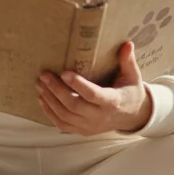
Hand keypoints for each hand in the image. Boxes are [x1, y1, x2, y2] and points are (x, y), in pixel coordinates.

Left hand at [37, 41, 153, 135]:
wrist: (132, 117)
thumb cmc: (130, 92)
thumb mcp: (133, 76)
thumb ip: (128, 61)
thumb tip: (127, 43)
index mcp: (113, 102)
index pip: (93, 95)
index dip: (78, 85)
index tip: (64, 73)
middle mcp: (100, 117)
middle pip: (74, 105)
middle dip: (56, 90)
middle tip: (44, 75)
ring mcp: (90, 126)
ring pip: (65, 115)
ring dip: (50, 100)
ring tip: (40, 84)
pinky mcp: (83, 131)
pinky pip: (62, 124)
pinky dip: (50, 112)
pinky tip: (42, 99)